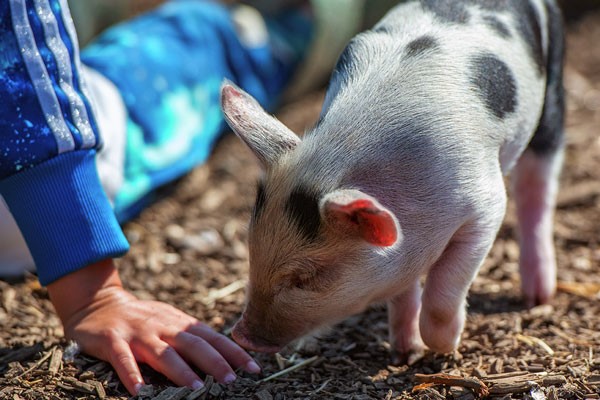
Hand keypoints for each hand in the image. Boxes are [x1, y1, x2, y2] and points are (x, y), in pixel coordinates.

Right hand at [47, 260, 259, 394]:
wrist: (99, 304)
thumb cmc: (143, 320)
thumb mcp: (170, 323)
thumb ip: (192, 337)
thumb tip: (225, 356)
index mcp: (180, 323)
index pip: (213, 338)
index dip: (234, 352)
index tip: (254, 368)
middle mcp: (163, 326)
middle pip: (193, 344)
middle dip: (214, 362)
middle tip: (231, 379)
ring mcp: (138, 333)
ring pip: (163, 353)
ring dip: (180, 370)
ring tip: (196, 388)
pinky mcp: (113, 340)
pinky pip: (123, 358)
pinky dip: (131, 374)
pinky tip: (140, 391)